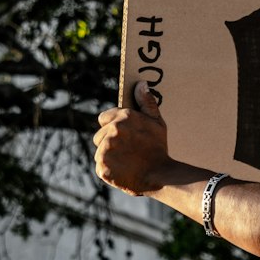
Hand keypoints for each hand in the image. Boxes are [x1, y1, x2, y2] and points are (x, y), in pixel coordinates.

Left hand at [93, 82, 171, 196]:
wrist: (160, 175)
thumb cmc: (158, 147)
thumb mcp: (157, 122)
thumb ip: (146, 102)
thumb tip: (140, 84)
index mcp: (123, 118)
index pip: (104, 118)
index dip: (112, 125)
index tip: (124, 133)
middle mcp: (111, 132)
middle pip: (100, 135)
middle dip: (110, 140)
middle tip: (128, 149)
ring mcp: (106, 150)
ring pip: (100, 150)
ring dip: (109, 155)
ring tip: (127, 160)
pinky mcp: (102, 167)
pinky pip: (101, 165)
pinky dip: (109, 169)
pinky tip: (123, 169)